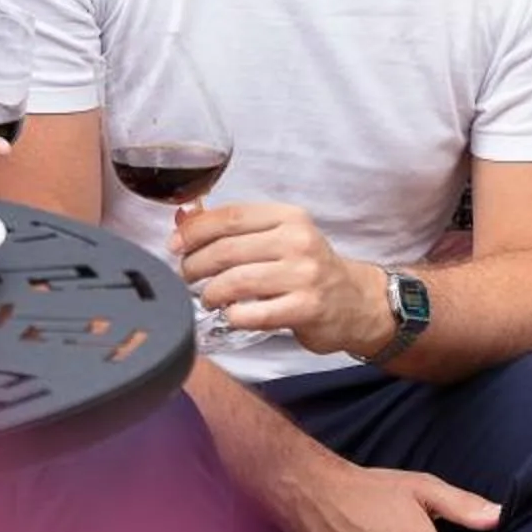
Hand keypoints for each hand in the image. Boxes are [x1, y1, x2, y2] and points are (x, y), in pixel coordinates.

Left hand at [174, 201, 386, 355]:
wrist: (356, 301)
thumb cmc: (308, 268)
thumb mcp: (279, 237)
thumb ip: (234, 228)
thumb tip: (183, 220)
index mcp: (289, 217)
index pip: (231, 216)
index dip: (195, 230)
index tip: (175, 245)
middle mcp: (298, 241)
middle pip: (228, 249)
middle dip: (195, 264)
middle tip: (186, 275)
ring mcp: (304, 275)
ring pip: (236, 281)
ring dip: (210, 292)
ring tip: (207, 297)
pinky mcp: (306, 308)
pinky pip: (253, 313)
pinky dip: (233, 315)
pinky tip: (230, 314)